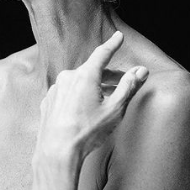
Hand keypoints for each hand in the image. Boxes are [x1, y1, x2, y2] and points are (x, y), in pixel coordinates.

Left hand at [36, 31, 148, 163]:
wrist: (56, 153)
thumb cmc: (87, 132)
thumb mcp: (114, 109)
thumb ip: (128, 87)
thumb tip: (141, 71)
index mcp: (85, 75)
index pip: (102, 54)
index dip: (113, 45)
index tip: (118, 36)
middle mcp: (67, 77)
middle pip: (92, 71)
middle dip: (109, 75)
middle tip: (123, 81)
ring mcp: (55, 89)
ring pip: (78, 82)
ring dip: (93, 87)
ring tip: (105, 99)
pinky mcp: (48, 102)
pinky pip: (67, 93)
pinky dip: (78, 96)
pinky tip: (84, 110)